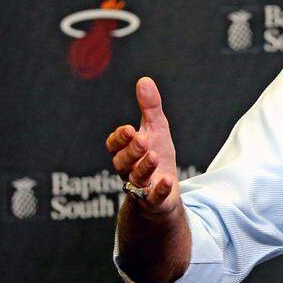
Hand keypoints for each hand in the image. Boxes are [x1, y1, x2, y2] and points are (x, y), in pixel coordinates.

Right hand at [106, 77, 180, 215]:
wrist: (165, 193)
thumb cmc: (158, 157)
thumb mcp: (157, 130)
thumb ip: (150, 108)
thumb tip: (144, 80)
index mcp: (126, 152)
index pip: (115, 145)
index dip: (120, 138)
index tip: (129, 129)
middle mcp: (129, 170)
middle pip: (123, 162)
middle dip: (132, 151)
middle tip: (142, 140)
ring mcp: (141, 188)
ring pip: (136, 179)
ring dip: (144, 167)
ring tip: (154, 156)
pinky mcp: (154, 202)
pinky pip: (153, 198)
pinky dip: (158, 190)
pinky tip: (167, 181)